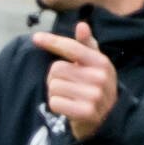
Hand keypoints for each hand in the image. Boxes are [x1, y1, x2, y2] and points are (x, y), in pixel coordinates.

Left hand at [32, 20, 117, 140]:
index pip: (72, 48)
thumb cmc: (96, 87)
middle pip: (56, 69)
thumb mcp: (96, 65)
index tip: (35, 38)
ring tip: (70, 97)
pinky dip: (56, 106)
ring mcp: (94, 95)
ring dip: (56, 93)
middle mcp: (100, 77)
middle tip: (68, 86)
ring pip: (54, 87)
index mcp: (101, 62)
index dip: (52, 42)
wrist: (108, 119)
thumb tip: (82, 24)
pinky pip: (54, 103)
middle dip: (56, 78)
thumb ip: (87, 45)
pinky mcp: (85, 112)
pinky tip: (69, 108)